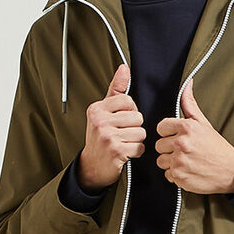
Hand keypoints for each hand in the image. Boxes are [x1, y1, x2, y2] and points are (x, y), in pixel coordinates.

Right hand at [78, 62, 145, 189]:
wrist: (92, 165)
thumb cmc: (100, 137)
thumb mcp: (104, 111)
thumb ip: (116, 89)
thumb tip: (124, 68)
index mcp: (97, 109)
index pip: (128, 101)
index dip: (130, 112)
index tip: (120, 121)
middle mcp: (100, 121)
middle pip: (137, 117)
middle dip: (134, 127)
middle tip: (121, 134)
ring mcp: (107, 136)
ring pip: (141, 132)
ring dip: (136, 140)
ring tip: (124, 143)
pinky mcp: (116, 151)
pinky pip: (139, 147)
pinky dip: (136, 152)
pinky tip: (126, 152)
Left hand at [155, 76, 233, 194]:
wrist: (231, 171)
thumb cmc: (216, 147)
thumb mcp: (204, 123)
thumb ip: (190, 104)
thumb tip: (187, 83)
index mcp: (186, 127)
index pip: (161, 128)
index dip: (168, 133)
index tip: (178, 137)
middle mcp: (181, 143)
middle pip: (159, 145)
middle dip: (169, 149)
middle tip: (185, 151)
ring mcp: (179, 161)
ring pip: (161, 161)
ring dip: (171, 163)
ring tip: (186, 161)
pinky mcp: (179, 177)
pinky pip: (167, 175)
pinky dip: (176, 175)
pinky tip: (188, 171)